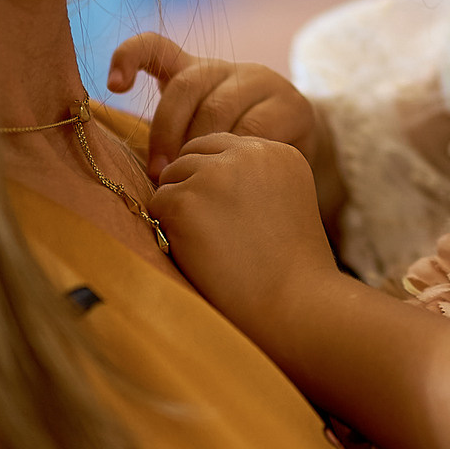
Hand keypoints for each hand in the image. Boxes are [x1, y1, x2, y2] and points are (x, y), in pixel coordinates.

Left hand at [107, 33, 315, 180]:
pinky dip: (236, 154)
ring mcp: (263, 83)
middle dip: (166, 131)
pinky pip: (256, 128)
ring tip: (195, 180)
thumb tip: (132, 167)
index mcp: (195, 73)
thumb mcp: (194, 145)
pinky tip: (233, 175)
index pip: (155, 47)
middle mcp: (228, 70)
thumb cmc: (229, 159)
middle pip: (186, 85)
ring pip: (219, 107)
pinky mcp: (292, 105)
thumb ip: (167, 142)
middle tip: (161, 172)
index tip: (115, 86)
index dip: (128, 56)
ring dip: (201, 147)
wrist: (292, 165)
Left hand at [151, 133, 340, 338]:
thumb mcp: (285, 200)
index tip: (225, 214)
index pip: (223, 146)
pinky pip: (156, 205)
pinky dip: (167, 231)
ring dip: (179, 209)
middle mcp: (248, 152)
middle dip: (193, 188)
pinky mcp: (186, 201)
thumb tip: (198, 170)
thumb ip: (251, 177)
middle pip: (193, 154)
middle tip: (211, 231)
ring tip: (210, 245)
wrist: (292, 302)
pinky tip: (198, 253)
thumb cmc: (288, 266)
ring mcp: (214, 174)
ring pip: (171, 178)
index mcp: (278, 150)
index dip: (214, 180)